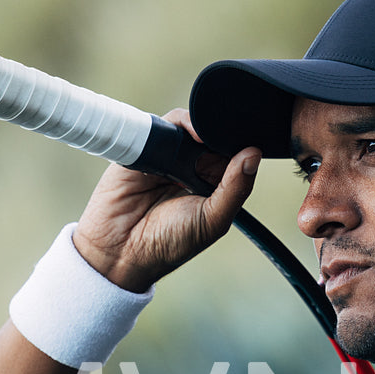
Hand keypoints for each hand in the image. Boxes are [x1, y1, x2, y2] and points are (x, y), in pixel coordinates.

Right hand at [74, 108, 260, 291]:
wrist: (121, 249)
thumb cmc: (168, 242)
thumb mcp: (212, 219)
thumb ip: (235, 188)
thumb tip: (254, 155)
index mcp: (215, 185)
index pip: (237, 156)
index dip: (245, 146)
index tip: (252, 143)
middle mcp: (194, 167)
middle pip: (216, 136)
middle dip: (225, 133)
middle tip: (232, 136)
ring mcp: (170, 155)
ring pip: (194, 126)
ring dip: (205, 127)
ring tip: (209, 141)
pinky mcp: (147, 147)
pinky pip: (167, 125)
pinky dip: (182, 123)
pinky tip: (193, 135)